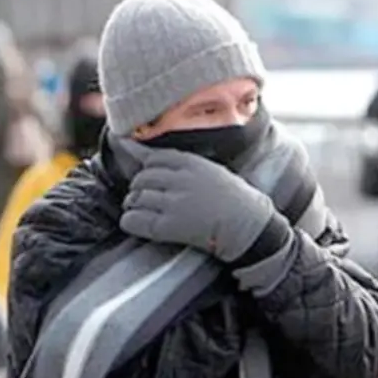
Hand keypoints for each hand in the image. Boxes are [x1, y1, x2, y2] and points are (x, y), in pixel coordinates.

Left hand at [120, 149, 282, 262]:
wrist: (247, 227)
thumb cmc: (232, 199)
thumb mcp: (210, 170)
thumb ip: (180, 163)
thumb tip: (140, 151)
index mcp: (191, 163)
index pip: (152, 158)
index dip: (144, 168)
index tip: (146, 178)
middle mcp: (180, 181)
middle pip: (140, 178)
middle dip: (138, 189)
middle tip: (146, 199)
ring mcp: (174, 203)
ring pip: (135, 198)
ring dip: (134, 206)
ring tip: (144, 212)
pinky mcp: (169, 227)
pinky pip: (134, 220)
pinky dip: (130, 222)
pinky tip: (137, 224)